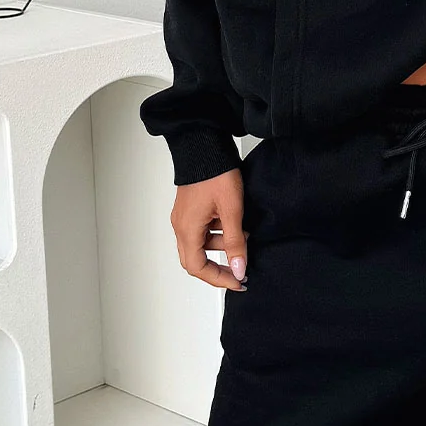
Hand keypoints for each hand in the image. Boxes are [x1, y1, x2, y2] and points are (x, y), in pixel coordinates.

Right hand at [171, 167, 246, 290]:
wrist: (205, 144)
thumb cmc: (216, 172)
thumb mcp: (232, 210)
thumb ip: (235, 243)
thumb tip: (238, 270)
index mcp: (187, 228)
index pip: (197, 267)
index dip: (218, 279)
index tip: (238, 281)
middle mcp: (181, 225)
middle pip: (196, 259)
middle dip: (219, 267)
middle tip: (240, 270)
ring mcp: (184, 217)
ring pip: (201, 244)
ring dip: (221, 247)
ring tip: (244, 238)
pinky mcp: (191, 208)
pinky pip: (203, 230)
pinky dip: (218, 234)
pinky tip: (236, 226)